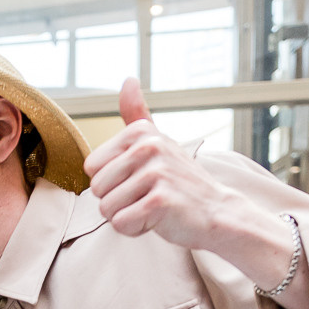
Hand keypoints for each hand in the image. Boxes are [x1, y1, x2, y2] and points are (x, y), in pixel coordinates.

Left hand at [84, 79, 244, 249]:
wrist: (217, 211)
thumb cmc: (179, 181)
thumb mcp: (158, 141)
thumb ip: (137, 114)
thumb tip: (128, 79)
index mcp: (140, 132)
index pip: (91, 168)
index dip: (110, 183)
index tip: (138, 180)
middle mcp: (148, 147)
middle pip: (97, 189)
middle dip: (116, 202)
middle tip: (146, 197)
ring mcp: (155, 173)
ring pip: (106, 209)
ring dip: (126, 216)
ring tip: (152, 207)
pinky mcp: (160, 201)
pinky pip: (121, 223)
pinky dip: (135, 229)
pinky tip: (158, 219)